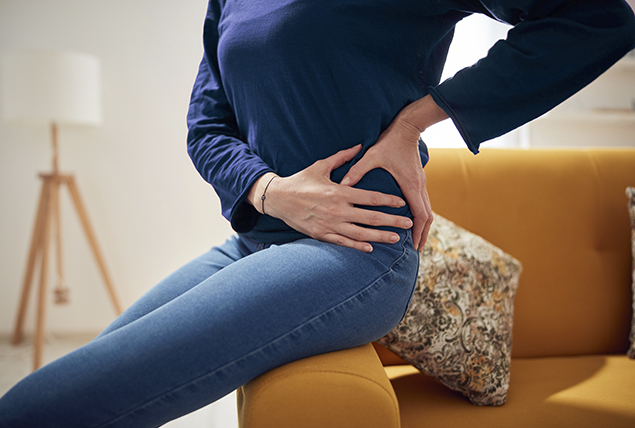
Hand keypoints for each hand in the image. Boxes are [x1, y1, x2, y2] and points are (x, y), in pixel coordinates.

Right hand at [248, 145, 413, 252]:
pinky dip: (357, 245)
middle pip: (371, 217)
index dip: (388, 201)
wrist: (277, 198)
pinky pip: (343, 242)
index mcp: (339, 192)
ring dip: (380, 236)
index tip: (401, 203)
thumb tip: (359, 145)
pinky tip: (370, 248)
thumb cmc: (300, 180)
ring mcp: (330, 224)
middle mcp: (337, 210)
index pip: (370, 197)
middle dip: (392, 221)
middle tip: (408, 223)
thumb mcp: (321, 166)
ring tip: (396, 239)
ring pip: (360, 233)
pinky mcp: (321, 234)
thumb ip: (342, 157)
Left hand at [341, 112, 435, 251]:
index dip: (417, 231)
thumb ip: (356, 170)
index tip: (413, 245)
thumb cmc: (389, 142)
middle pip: (427, 217)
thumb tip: (342, 184)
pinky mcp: (418, 181)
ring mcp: (421, 184)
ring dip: (423, 227)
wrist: (407, 128)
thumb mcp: (371, 156)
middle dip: (422, 234)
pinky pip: (423, 204)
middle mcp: (419, 187)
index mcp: (410, 185)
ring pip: (427, 211)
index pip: (419, 214)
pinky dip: (421, 217)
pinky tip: (413, 223)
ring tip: (416, 241)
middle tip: (416, 250)